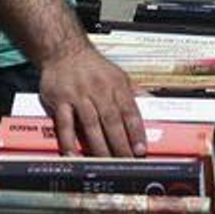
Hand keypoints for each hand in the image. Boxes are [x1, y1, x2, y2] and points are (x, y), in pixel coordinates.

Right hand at [37, 42, 146, 156]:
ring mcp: (79, 96)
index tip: (140, 149)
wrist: (65, 51)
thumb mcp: (119, 75)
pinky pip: (65, 124)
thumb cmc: (93, 66)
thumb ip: (135, 93)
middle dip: (120, 144)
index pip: (130, 111)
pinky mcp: (60, 101)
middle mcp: (99, 90)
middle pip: (111, 121)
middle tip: (125, 161)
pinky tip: (73, 154)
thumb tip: (154, 105)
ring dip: (98, 146)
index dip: (136, 132)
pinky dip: (69, 140)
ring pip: (90, 125)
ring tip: (105, 162)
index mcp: (116, 85)